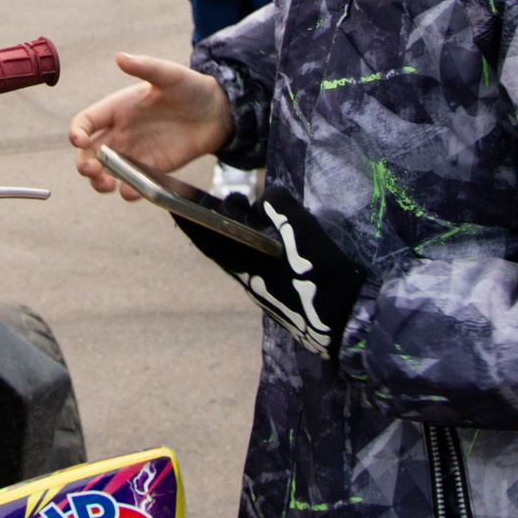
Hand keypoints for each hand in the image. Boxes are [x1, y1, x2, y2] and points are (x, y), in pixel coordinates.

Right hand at [67, 53, 233, 198]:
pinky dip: (128, 191)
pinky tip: (130, 191)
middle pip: (89, 153)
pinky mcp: (152, 169)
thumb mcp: (169, 75)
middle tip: (92, 171)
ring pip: (106, 172)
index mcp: (117, 109)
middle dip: (84, 165)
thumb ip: (145, 67)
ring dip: (99, 182)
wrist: (218, 112)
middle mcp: (121, 133)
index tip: (80, 140)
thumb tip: (120, 57)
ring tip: (107, 184)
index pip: (86, 122)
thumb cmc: (191, 88)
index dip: (77, 132)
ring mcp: (135, 153)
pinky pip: (134, 184)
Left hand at [174, 182, 362, 359]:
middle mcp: (249, 279)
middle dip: (216, 221)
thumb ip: (282, 208)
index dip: (191, 223)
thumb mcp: (303, 233)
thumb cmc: (320, 277)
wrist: (344, 321)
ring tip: (244, 207)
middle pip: (222, 248)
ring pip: (240, 255)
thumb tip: (266, 197)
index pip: (209, 242)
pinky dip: (255, 243)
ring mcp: (264, 288)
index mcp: (248, 267)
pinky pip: (257, 262)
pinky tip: (268, 231)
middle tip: (219, 199)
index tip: (173, 205)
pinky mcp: (279, 292)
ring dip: (237, 231)